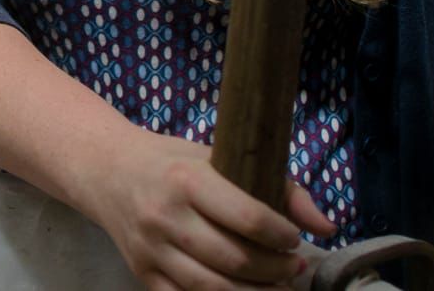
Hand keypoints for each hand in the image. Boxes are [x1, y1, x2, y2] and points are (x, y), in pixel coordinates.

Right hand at [84, 125, 334, 289]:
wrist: (106, 171)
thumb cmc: (171, 162)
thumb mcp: (216, 156)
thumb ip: (276, 186)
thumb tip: (327, 225)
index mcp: (187, 179)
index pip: (247, 217)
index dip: (282, 236)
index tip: (295, 239)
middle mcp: (166, 216)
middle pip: (235, 260)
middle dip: (276, 271)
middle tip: (293, 267)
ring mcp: (152, 249)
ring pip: (214, 289)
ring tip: (275, 285)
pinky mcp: (142, 273)